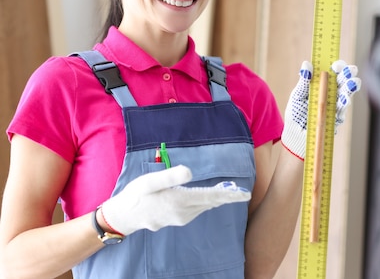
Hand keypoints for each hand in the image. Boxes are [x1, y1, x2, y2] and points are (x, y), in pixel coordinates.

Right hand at [100, 165, 250, 235]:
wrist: (124, 216)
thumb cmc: (136, 195)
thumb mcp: (149, 182)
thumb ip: (170, 176)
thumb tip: (190, 172)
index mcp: (179, 201)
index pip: (210, 197)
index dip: (228, 195)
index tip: (244, 194)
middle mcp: (183, 212)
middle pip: (211, 203)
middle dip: (227, 197)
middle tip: (244, 193)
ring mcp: (181, 218)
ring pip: (205, 207)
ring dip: (218, 199)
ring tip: (232, 193)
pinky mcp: (178, 219)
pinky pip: (198, 209)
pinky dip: (208, 202)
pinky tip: (211, 197)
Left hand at [281, 60, 360, 159]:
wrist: (295, 135)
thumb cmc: (296, 113)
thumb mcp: (298, 95)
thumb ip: (304, 81)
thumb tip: (306, 64)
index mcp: (322, 84)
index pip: (333, 72)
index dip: (337, 67)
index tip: (336, 65)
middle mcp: (331, 93)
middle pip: (343, 81)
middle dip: (348, 75)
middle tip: (350, 71)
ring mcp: (335, 106)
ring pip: (346, 94)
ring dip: (350, 88)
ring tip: (352, 82)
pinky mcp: (336, 118)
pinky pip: (342, 110)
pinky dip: (344, 103)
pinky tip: (345, 98)